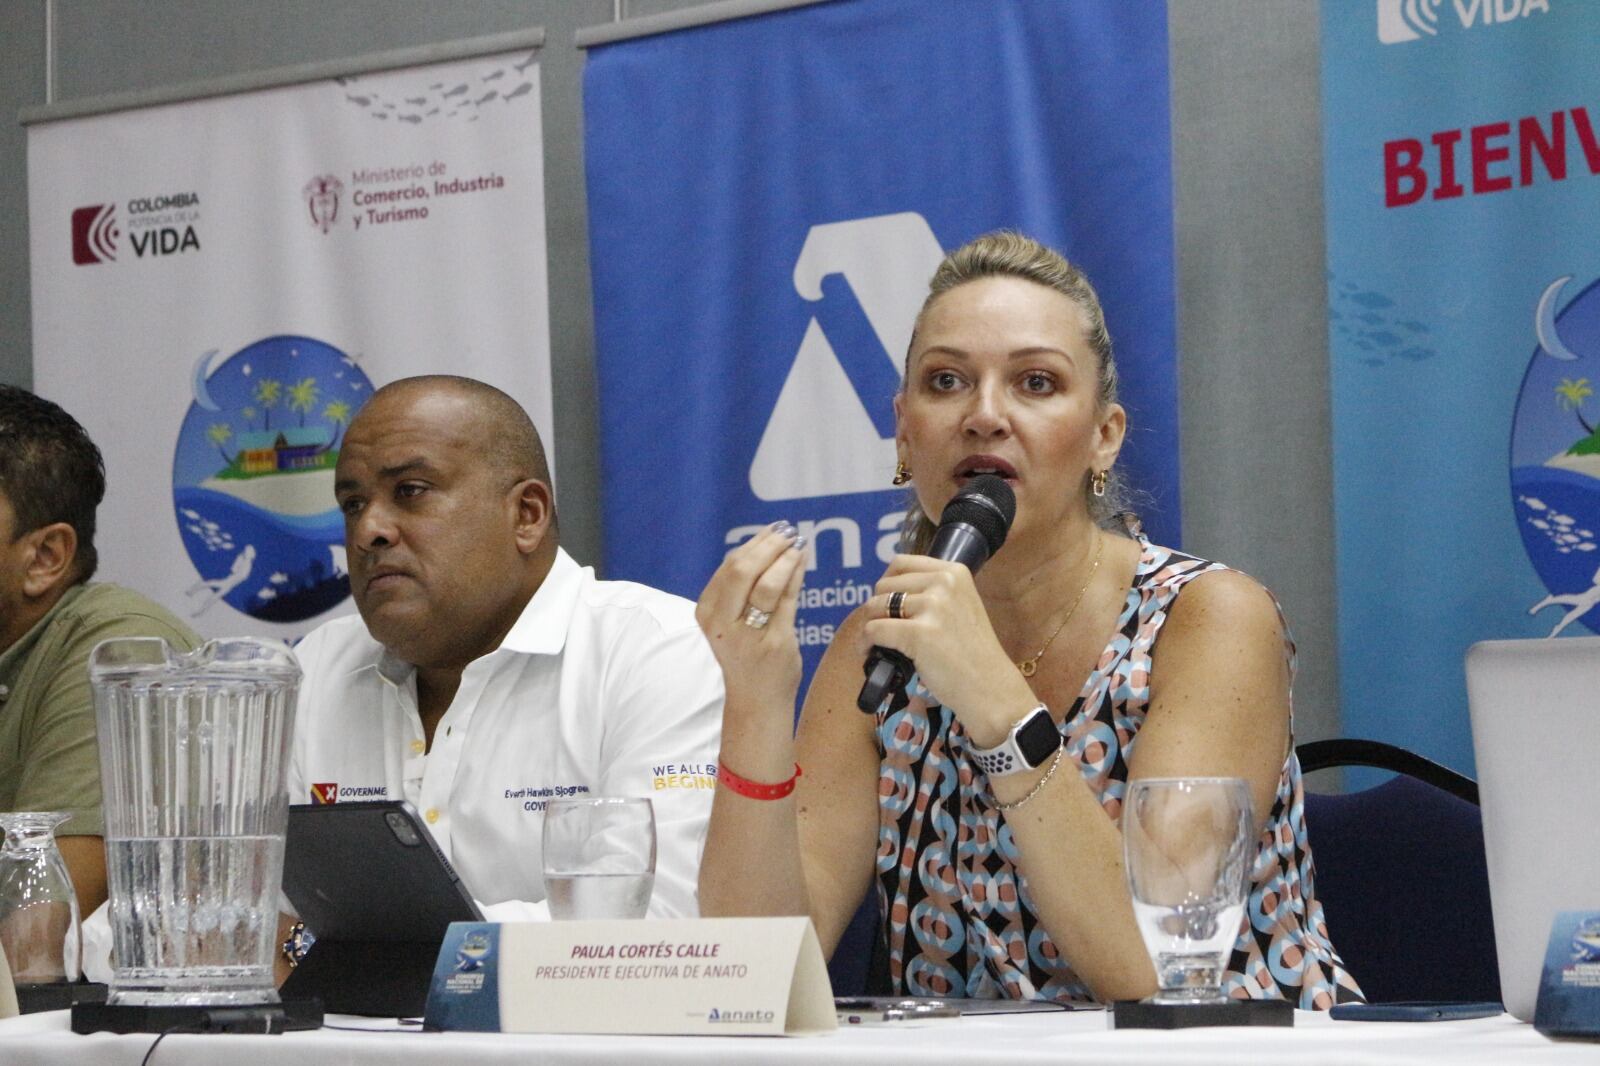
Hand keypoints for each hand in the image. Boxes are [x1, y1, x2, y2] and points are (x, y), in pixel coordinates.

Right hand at [695, 523, 807, 711]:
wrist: (756, 701)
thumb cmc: (745, 656)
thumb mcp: (731, 621)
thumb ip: (741, 587)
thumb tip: (764, 545)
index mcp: (707, 613)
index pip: (728, 568)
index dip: (753, 544)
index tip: (772, 530)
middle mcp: (722, 623)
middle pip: (742, 571)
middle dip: (768, 546)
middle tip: (788, 532)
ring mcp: (748, 634)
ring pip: (767, 584)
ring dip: (785, 558)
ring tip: (798, 544)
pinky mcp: (775, 642)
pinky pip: (787, 600)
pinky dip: (796, 575)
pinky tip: (802, 561)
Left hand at [858, 555, 1035, 744]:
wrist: (990, 687)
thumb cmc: (974, 654)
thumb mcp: (961, 607)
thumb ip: (933, 594)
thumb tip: (888, 593)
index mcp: (954, 572)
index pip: (901, 563)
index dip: (887, 584)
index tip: (888, 604)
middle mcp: (944, 582)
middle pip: (884, 585)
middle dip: (877, 608)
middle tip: (884, 629)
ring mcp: (933, 606)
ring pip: (875, 606)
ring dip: (869, 625)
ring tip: (875, 643)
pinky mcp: (919, 633)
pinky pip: (873, 630)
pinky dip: (865, 644)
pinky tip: (870, 654)